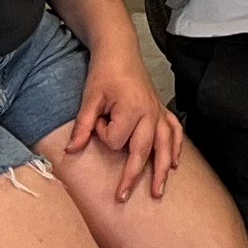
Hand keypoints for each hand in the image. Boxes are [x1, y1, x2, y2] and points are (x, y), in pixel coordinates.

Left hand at [58, 37, 185, 199]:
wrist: (119, 51)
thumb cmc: (105, 72)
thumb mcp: (90, 98)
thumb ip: (83, 126)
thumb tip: (71, 151)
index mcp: (133, 109)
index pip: (116, 140)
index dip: (102, 135)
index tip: (97, 121)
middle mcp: (150, 113)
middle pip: (144, 151)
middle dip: (134, 176)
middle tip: (123, 197)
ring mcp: (158, 112)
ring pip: (165, 146)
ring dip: (162, 169)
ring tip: (159, 190)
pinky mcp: (161, 109)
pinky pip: (174, 131)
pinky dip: (176, 147)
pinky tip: (175, 162)